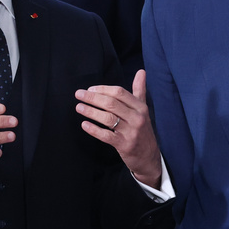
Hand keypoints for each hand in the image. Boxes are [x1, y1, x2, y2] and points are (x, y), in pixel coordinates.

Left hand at [75, 69, 161, 188]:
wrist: (149, 157)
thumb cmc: (142, 129)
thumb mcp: (143, 109)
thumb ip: (139, 90)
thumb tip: (141, 71)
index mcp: (140, 107)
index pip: (119, 92)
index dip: (102, 89)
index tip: (89, 89)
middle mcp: (137, 118)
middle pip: (111, 103)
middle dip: (92, 98)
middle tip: (78, 94)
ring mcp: (131, 132)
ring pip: (107, 118)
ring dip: (90, 111)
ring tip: (79, 107)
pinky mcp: (124, 145)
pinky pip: (106, 136)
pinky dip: (94, 130)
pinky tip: (84, 125)